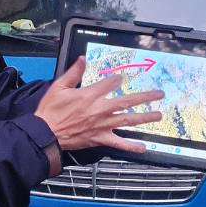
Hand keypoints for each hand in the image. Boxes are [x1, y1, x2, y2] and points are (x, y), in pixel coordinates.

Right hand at [35, 58, 165, 153]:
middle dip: (145, 97)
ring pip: (128, 120)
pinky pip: (119, 143)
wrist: (46, 133)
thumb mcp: (59, 87)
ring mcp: (103, 125)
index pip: (111, 83)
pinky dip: (131, 146)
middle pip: (127, 101)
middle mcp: (100, 109)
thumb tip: (82, 59)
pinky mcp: (100, 138)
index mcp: (90, 95)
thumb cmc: (51, 111)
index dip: (118, 79)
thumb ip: (74, 72)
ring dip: (145, 117)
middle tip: (159, 94)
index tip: (122, 77)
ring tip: (158, 115)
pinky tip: (143, 147)